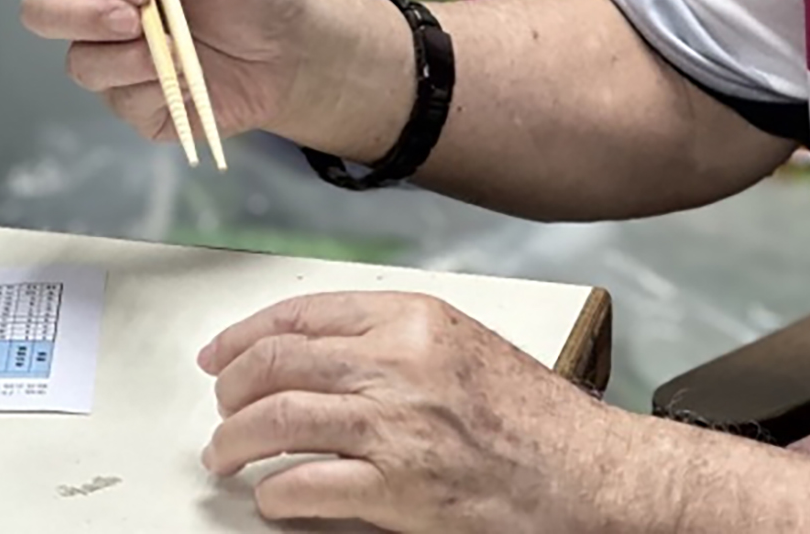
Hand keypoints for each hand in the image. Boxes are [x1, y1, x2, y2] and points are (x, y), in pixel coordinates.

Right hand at [20, 0, 310, 144]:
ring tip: (179, 52)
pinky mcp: (132, 102)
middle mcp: (104, 8)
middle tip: (134, 17)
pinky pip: (119, 100)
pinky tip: (188, 79)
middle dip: (81, 14)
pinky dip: (157, 88)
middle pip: (42, 8)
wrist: (292, 54)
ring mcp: (113, 58)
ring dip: (129, 57)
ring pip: (80, 61)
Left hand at [200, 292, 621, 531]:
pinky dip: (275, 493)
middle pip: (277, 363)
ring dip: (235, 443)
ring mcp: (396, 426)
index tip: (220, 354)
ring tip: (226, 457)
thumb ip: (393, 340)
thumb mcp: (461, 346)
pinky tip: (272, 496)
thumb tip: (315, 356)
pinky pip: (306, 485)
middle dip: (231, 390)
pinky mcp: (398, 489)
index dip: (246, 335)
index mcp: (414, 319)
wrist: (589, 474)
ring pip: (277, 420)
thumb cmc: (535, 419)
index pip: (302, 314)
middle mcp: (398, 363)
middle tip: (220, 411)